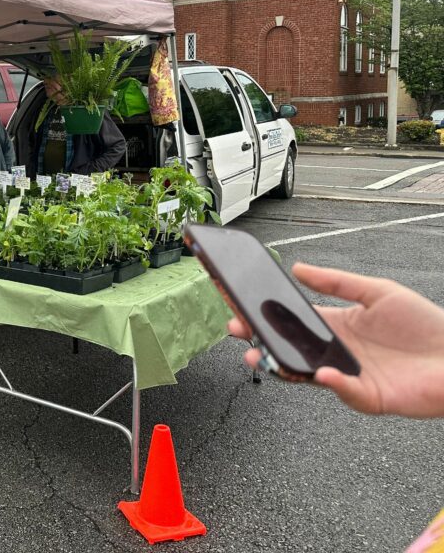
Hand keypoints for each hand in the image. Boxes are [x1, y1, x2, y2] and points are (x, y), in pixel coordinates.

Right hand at [228, 262, 443, 418]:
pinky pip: (344, 392)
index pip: (292, 321)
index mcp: (337, 325)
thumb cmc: (425, 324)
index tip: (242, 306)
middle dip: (259, 341)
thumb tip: (297, 268)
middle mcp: (337, 352)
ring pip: (305, 373)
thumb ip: (337, 282)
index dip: (266, 316)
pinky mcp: (368, 396)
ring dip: (281, 366)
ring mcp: (349, 375)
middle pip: (289, 349)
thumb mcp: (378, 291)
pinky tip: (324, 372)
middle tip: (238, 331)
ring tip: (261, 356)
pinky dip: (333, 383)